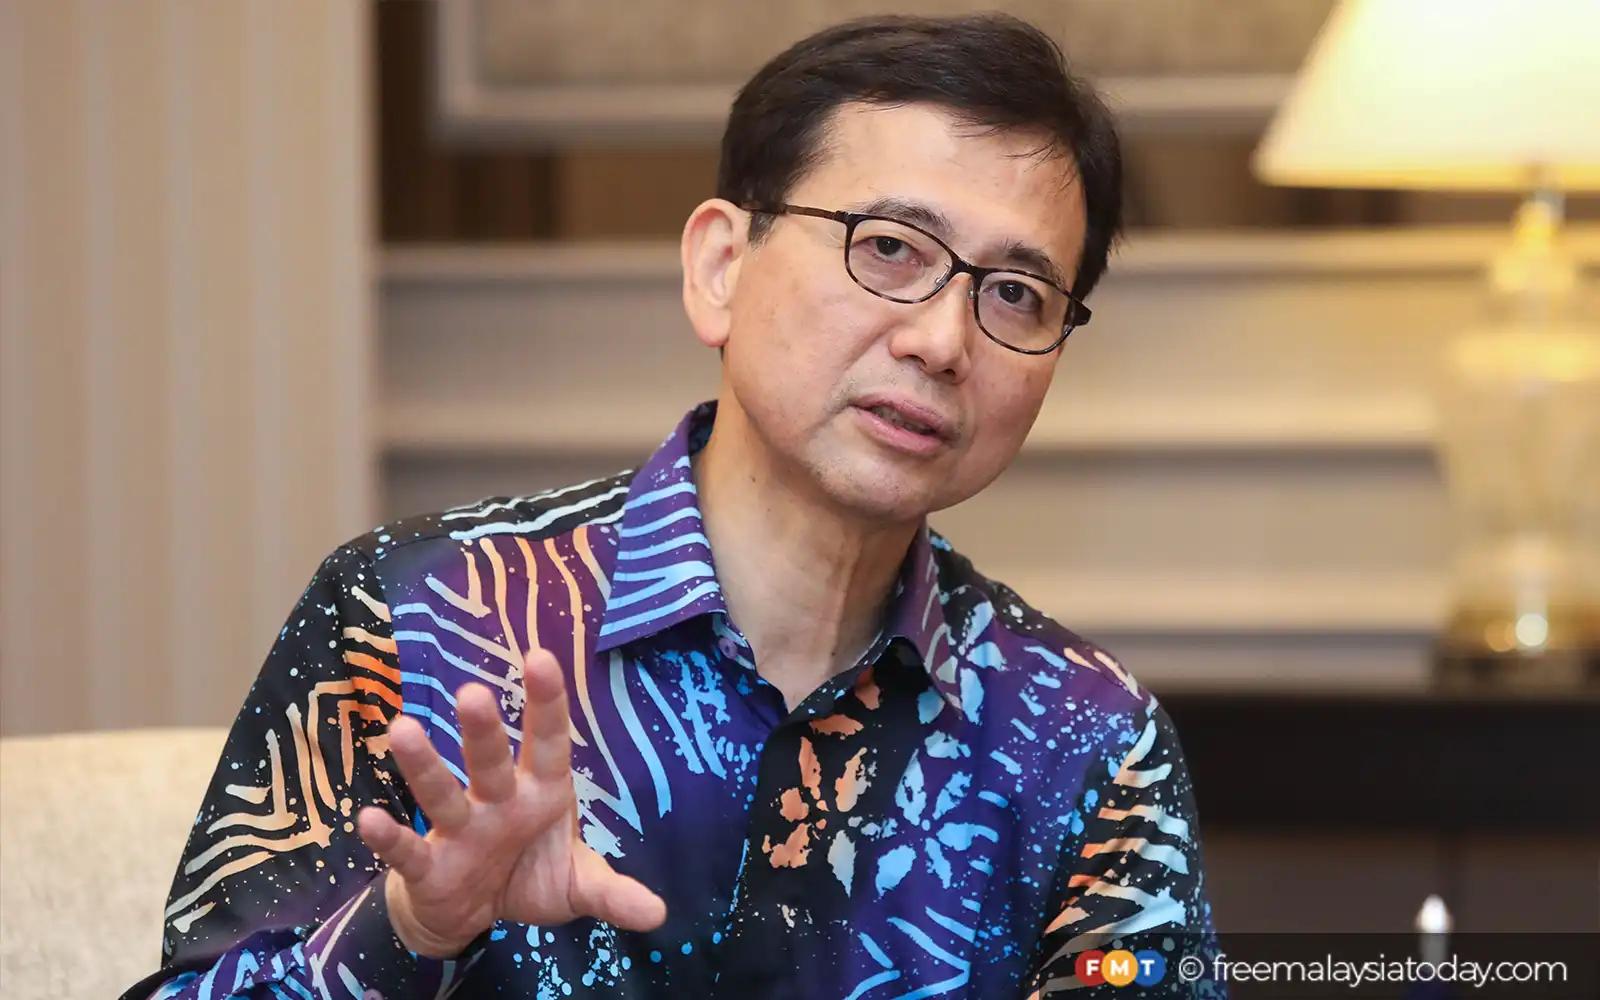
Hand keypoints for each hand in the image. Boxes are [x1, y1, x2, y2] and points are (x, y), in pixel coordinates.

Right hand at [356, 647, 666, 956]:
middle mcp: (498, 801)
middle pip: (490, 761)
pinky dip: (389, 838)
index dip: (547, 704)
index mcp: (541, 794)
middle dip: (482, 731)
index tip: (541, 657)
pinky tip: (368, 818)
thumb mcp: (577, 886)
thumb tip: (661, 915)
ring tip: (403, 730)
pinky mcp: (428, 866)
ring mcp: (460, 830)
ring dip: (424, 766)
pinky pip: (407, 850)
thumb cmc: (528, 876)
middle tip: (471, 692)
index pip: (548, 743)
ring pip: (441, 794)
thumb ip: (613, 893)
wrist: (472, 914)